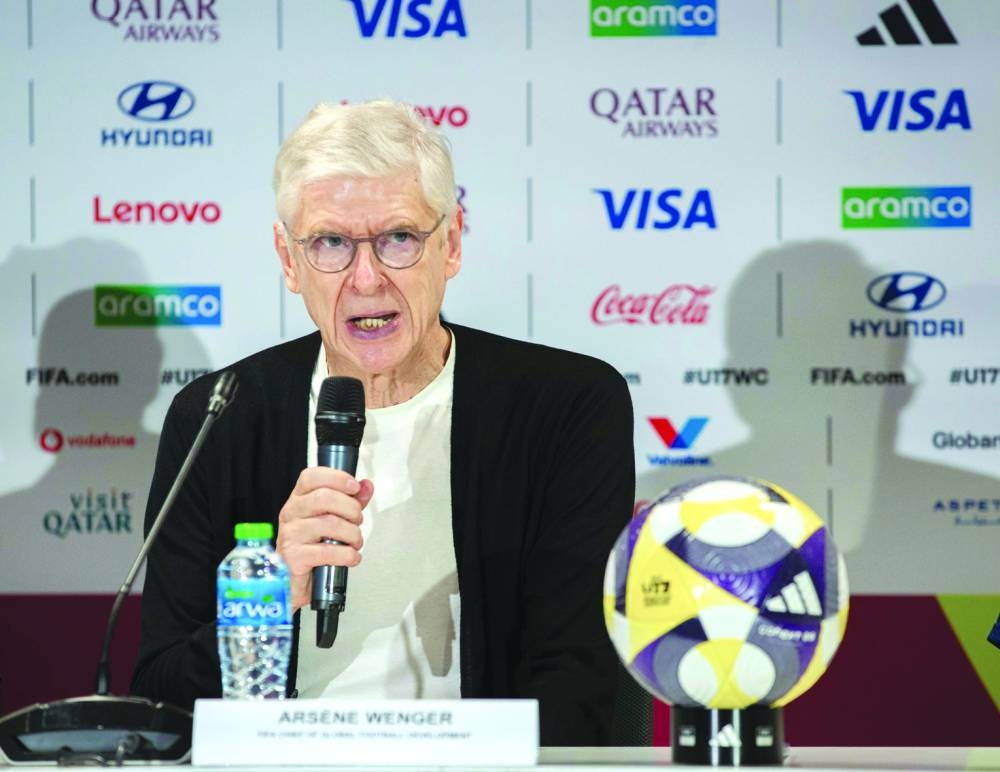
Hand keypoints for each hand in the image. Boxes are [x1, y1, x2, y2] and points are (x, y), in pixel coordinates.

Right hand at [276, 467, 373, 611]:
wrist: (295, 581)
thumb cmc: (312, 547)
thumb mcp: (332, 519)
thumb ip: (350, 501)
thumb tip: (366, 486)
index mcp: (299, 500)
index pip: (311, 476)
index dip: (336, 478)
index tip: (354, 486)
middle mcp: (291, 513)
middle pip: (324, 497)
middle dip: (351, 509)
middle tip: (357, 521)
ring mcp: (290, 534)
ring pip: (330, 523)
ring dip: (352, 534)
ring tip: (354, 542)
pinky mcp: (294, 557)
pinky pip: (327, 551)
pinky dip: (347, 555)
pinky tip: (351, 557)